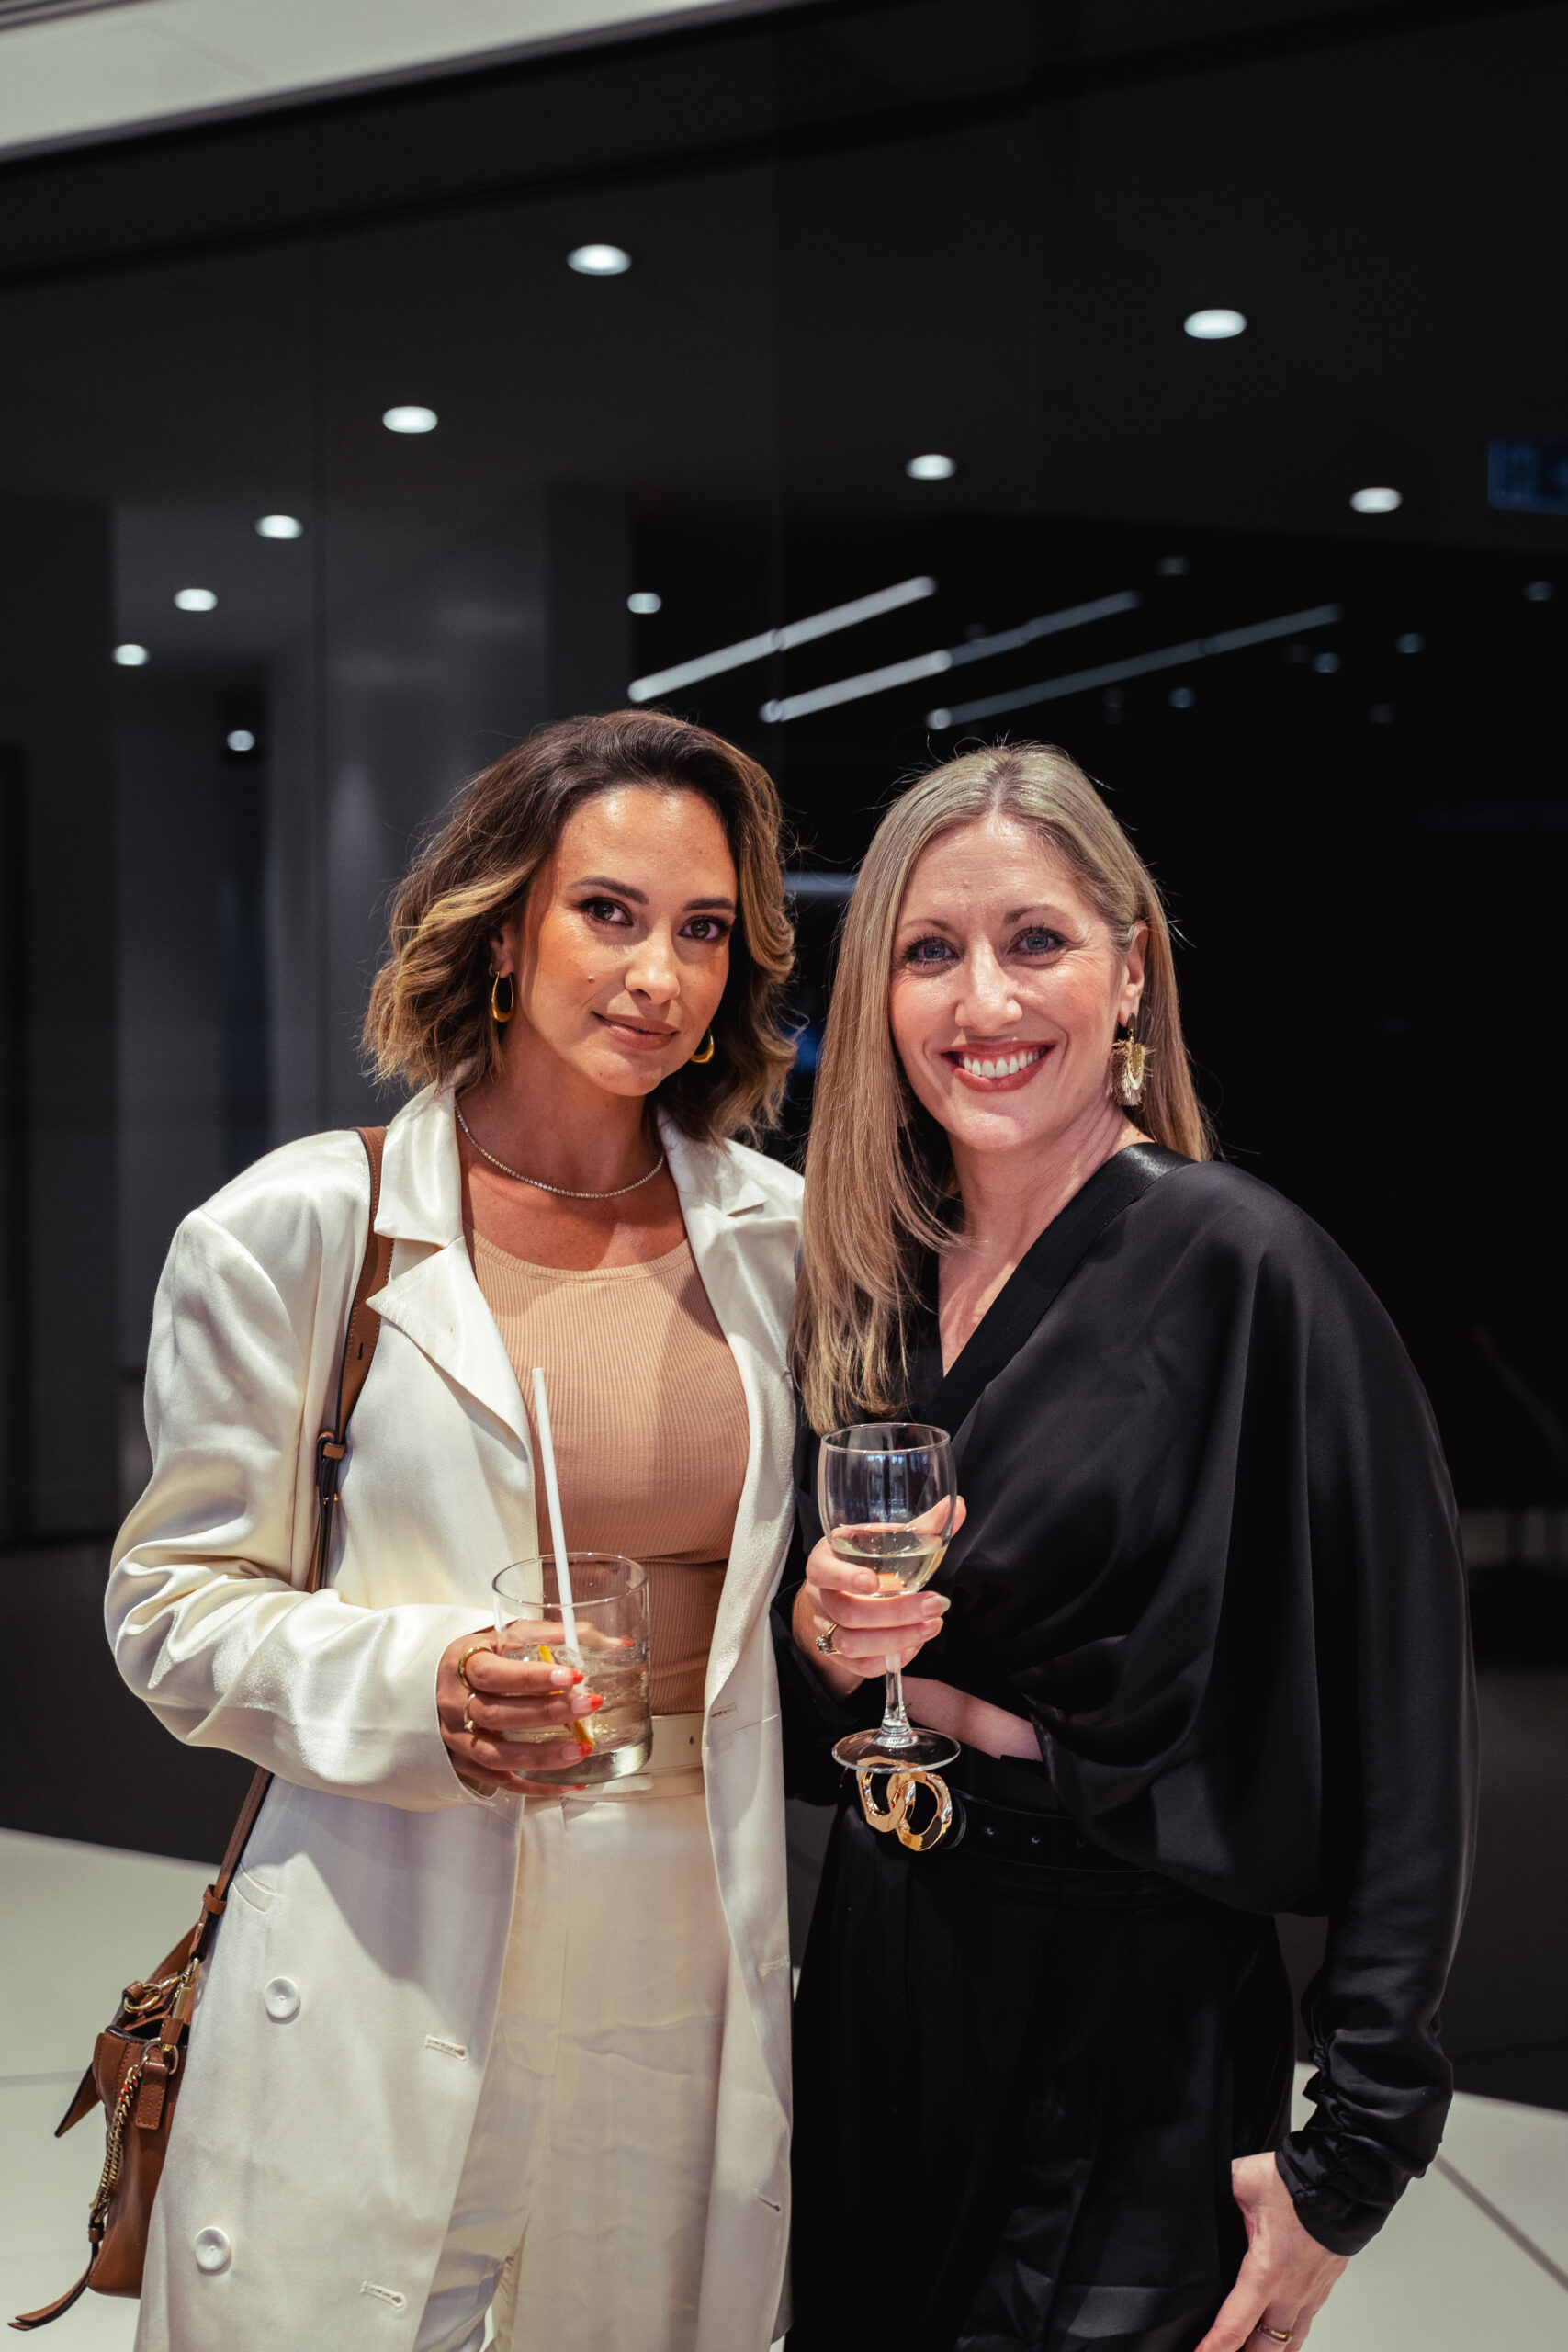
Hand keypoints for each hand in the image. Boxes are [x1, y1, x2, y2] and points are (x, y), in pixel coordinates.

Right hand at [437, 1625, 600, 1796]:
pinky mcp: (465, 1764)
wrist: (434, 1680)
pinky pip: (500, 1782)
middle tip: (588, 1706)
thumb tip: (618, 1645)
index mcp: (462, 1664)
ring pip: (495, 1756)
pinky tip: (568, 1783)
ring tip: (580, 1750)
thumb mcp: (507, 1634)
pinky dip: (536, 1786)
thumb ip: (556, 1635)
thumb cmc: (480, 1655)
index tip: (572, 1676)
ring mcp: (456, 1739)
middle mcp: (453, 1704)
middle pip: (497, 1715)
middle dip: (546, 1713)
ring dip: (540, 1756)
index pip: (493, 1674)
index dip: (531, 1678)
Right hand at [793, 1499, 964, 1698]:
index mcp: (826, 1559)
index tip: (874, 1581)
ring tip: (931, 1626)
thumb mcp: (882, 1540)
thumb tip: (956, 1507)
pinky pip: (860, 1666)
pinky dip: (891, 1658)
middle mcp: (821, 1596)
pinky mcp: (838, 1654)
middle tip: (933, 1605)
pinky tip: (915, 1644)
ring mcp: (827, 1627)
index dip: (844, 1577)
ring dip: (896, 1639)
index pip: (822, 1569)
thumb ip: (919, 1527)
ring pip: (851, 1644)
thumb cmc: (864, 1561)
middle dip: (894, 1613)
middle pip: (846, 1611)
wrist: (837, 1594)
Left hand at [1194, 2153, 1348, 2351]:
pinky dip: (1289, 2336)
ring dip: (1269, 2351)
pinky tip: (1277, 2332)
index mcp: (1267, 2271)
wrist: (1342, 2184)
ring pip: (1290, 2344)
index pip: (1235, 2325)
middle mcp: (1292, 2292)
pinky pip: (1306, 2324)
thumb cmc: (1297, 2185)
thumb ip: (1216, 2190)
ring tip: (1250, 2351)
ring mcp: (1311, 2294)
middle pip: (1266, 2349)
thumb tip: (1195, 2189)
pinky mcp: (1323, 2288)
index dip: (1214, 2349)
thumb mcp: (1243, 2180)